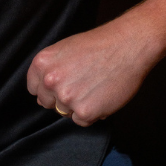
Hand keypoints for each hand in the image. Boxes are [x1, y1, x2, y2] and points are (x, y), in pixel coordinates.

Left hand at [26, 14, 156, 126]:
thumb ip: (51, 70)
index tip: (67, 80)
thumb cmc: (101, 44)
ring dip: (80, 104)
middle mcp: (50, 81)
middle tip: (85, 82)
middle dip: (64, 97)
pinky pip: (82, 121)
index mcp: (42, 63)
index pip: (35, 89)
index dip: (51, 87)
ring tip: (97, 85)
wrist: (129, 44)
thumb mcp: (66, 49)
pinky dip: (94, 111)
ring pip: (66, 112)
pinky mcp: (84, 111)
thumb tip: (46, 94)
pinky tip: (103, 93)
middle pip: (49, 102)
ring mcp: (67, 97)